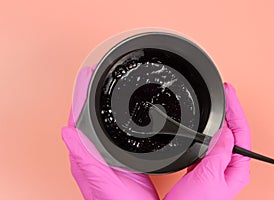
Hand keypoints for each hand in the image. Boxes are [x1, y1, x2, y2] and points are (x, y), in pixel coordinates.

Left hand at [62, 66, 158, 199]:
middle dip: (88, 93)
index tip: (87, 74)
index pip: (78, 118)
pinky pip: (109, 130)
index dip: (81, 94)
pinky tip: (115, 110)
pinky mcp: (117, 156)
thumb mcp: (103, 183)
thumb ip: (85, 160)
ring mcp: (103, 154)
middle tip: (94, 73)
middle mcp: (91, 153)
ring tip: (101, 84)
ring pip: (97, 122)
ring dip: (97, 102)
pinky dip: (110, 116)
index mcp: (86, 156)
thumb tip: (67, 131)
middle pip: (86, 116)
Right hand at [164, 83, 250, 199]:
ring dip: (217, 120)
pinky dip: (205, 132)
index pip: (241, 133)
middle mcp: (227, 166)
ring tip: (216, 104)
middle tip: (225, 93)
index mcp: (236, 169)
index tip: (230, 94)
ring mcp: (214, 166)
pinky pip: (207, 145)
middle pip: (233, 132)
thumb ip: (218, 152)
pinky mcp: (202, 168)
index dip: (236, 110)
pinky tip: (202, 127)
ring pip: (219, 137)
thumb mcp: (209, 176)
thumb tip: (224, 131)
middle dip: (230, 111)